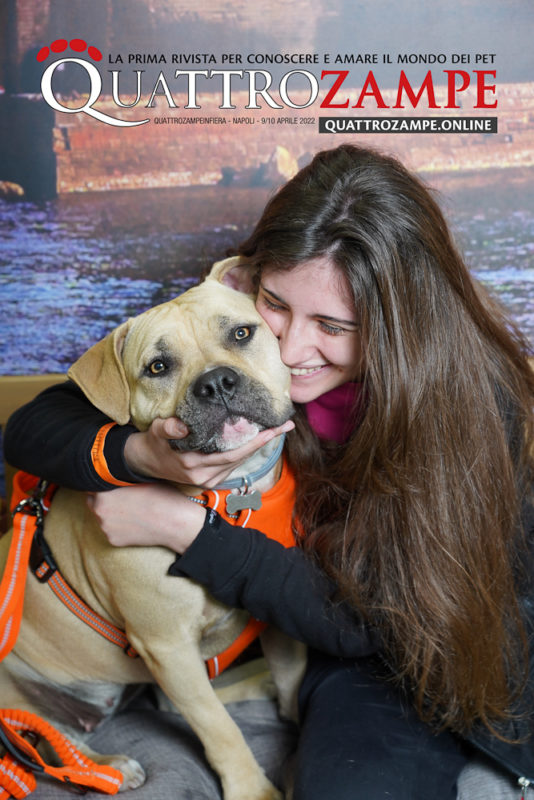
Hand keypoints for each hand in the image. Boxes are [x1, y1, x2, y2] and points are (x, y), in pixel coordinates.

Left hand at [86, 484, 205, 552]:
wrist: (173, 522)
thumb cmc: (160, 496)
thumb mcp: (137, 480)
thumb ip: (118, 480)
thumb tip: (110, 477)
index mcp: (103, 493)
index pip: (91, 485)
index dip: (102, 483)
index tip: (110, 483)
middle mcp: (99, 512)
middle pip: (92, 502)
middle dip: (102, 498)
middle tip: (120, 497)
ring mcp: (105, 528)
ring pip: (101, 517)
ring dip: (110, 513)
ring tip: (130, 510)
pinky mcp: (113, 541)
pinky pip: (110, 530)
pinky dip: (118, 527)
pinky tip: (133, 522)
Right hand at [124, 416, 293, 487]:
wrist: (144, 463)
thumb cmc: (154, 444)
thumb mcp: (157, 432)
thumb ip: (169, 428)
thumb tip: (182, 426)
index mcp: (195, 465)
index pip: (233, 453)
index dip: (255, 441)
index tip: (273, 429)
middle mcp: (205, 476)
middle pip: (242, 457)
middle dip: (264, 440)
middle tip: (285, 425)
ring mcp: (208, 480)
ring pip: (240, 461)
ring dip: (258, 445)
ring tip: (276, 428)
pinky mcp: (210, 480)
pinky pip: (233, 464)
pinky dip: (246, 450)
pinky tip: (256, 438)